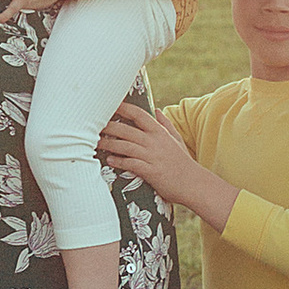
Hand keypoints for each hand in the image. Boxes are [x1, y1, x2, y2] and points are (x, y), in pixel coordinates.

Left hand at [96, 102, 233, 227]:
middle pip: (126, 130)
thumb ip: (165, 124)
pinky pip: (130, 164)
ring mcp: (152, 156)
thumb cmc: (183, 162)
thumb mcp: (176, 139)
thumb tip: (156, 110)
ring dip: (108, 144)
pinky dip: (118, 161)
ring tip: (95, 143)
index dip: (123, 108)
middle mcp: (154, 142)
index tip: (109, 104)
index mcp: (159, 132)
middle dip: (108, 127)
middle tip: (93, 126)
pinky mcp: (151, 172)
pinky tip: (109, 160)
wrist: (194, 184)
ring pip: (125, 146)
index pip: (138, 114)